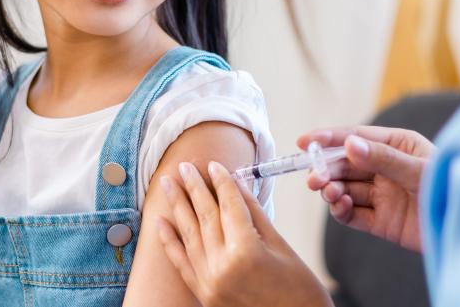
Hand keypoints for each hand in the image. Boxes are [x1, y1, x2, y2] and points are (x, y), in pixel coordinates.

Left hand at [156, 161, 331, 306]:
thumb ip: (255, 215)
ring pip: (189, 234)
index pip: (229, 206)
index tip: (214, 165)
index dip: (222, 182)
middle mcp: (222, 266)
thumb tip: (238, 185)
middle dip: (194, 187)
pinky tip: (160, 221)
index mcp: (246, 251)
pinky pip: (181, 262)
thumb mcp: (282, 248)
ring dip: (177, 206)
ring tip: (167, 183)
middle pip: (205, 216)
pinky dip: (169, 241)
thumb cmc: (300, 292)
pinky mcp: (203, 294)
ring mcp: (209, 282)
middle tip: (184, 165)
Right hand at [298, 126, 434, 251]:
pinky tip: (341, 206)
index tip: (305, 142)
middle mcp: (387, 168)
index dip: (328, 139)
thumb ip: (383, 159)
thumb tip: (350, 144)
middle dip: (327, 169)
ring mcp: (383, 195)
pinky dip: (342, 210)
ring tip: (330, 193)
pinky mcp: (382, 221)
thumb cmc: (453, 188)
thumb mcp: (419, 170)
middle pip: (346, 164)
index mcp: (397, 145)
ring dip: (333, 189)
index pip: (356, 137)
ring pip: (346, 188)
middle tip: (314, 177)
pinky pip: (354, 214)